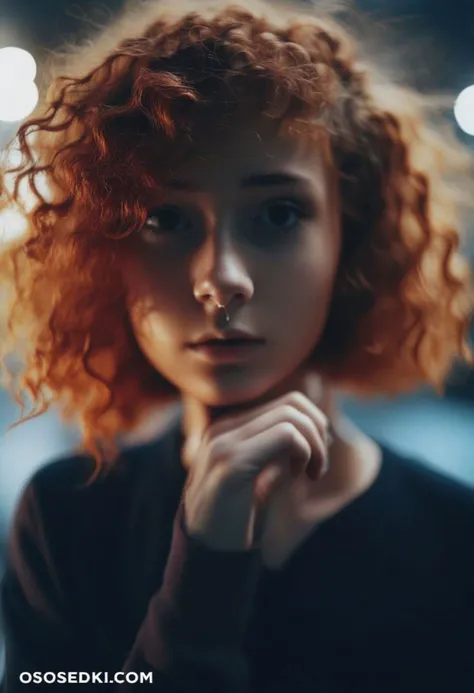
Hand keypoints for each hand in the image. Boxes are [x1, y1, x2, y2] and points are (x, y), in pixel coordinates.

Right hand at [183, 374, 329, 551]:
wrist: (205, 557)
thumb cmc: (235, 522)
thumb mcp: (261, 478)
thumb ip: (277, 451)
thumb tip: (317, 427)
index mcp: (228, 431)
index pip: (286, 404)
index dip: (313, 426)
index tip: (316, 459)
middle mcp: (223, 430)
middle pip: (293, 404)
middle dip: (319, 433)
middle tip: (317, 468)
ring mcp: (224, 442)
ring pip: (291, 417)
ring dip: (315, 446)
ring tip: (310, 474)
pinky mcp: (231, 462)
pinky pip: (286, 435)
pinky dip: (305, 453)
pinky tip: (299, 477)